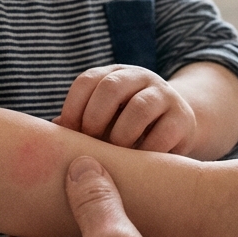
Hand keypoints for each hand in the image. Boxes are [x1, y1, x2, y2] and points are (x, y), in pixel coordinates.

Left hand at [54, 65, 197, 154]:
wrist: (177, 128)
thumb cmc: (127, 129)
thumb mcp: (104, 121)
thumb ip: (80, 123)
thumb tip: (54, 131)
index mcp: (113, 75)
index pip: (87, 80)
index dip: (74, 107)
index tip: (70, 135)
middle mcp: (139, 77)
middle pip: (111, 87)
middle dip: (95, 118)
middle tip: (93, 143)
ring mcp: (164, 95)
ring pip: (139, 107)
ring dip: (122, 135)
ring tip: (118, 153)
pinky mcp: (183, 118)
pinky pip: (163, 133)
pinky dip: (147, 151)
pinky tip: (140, 161)